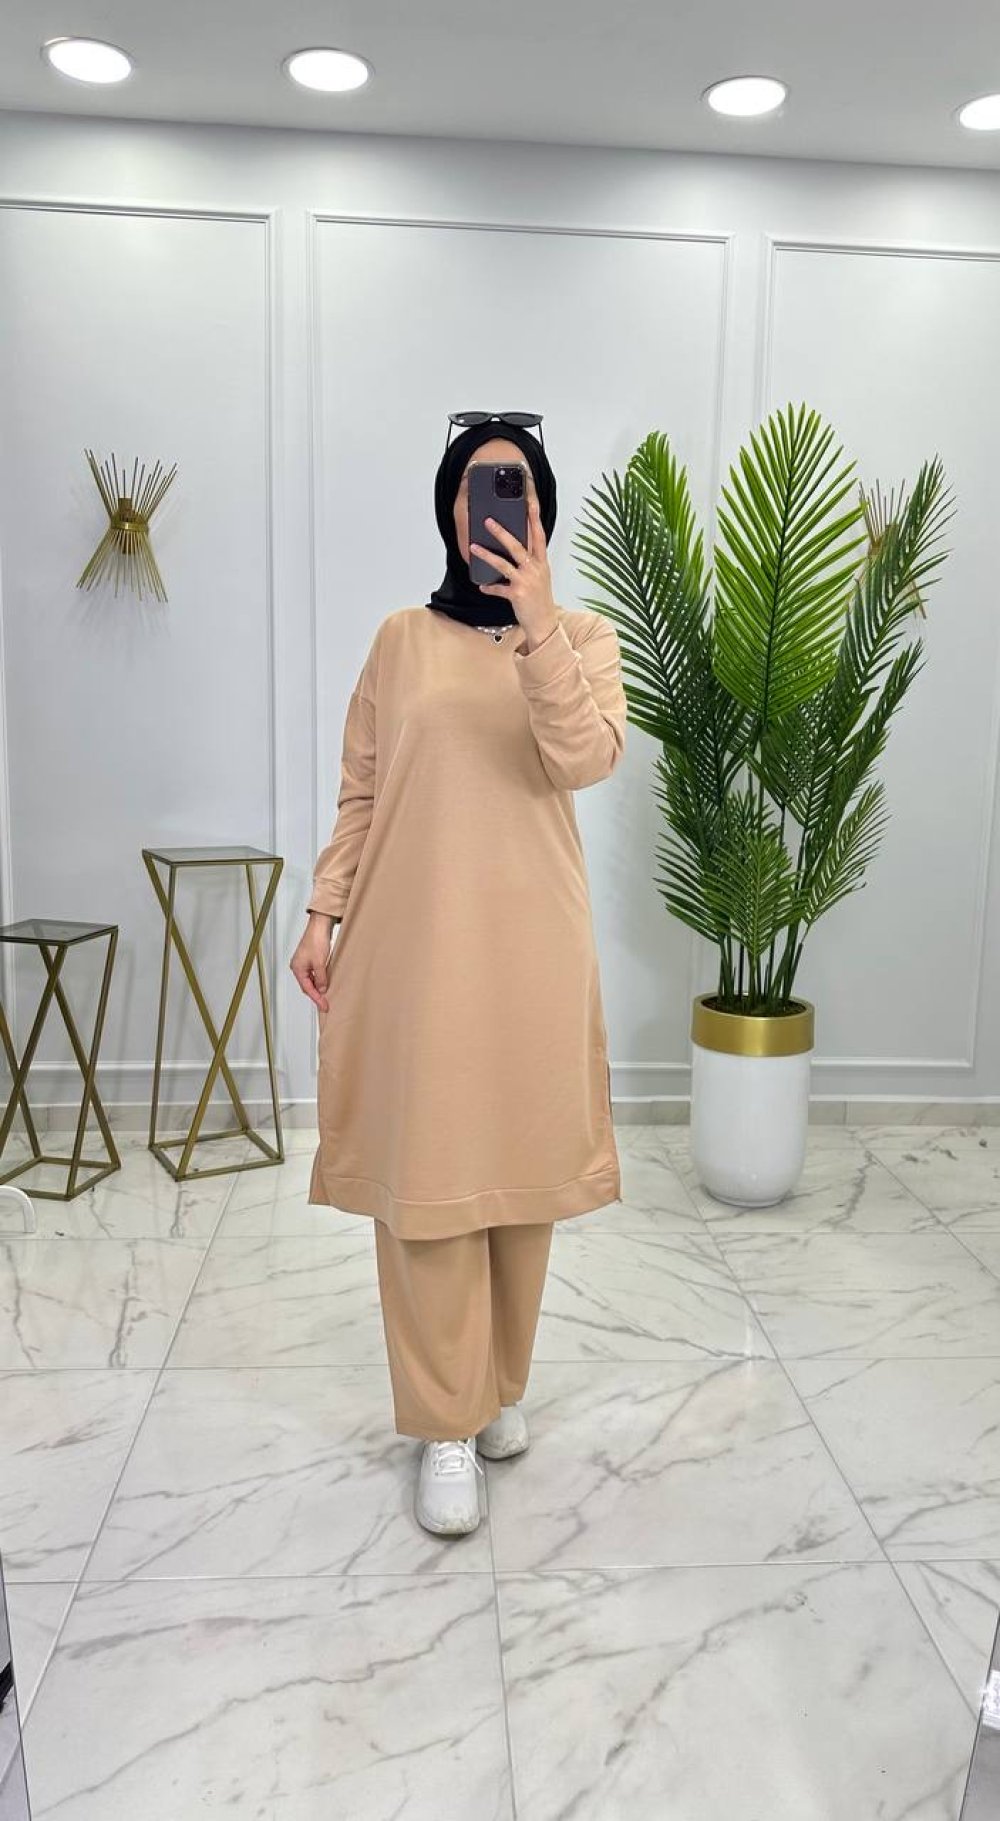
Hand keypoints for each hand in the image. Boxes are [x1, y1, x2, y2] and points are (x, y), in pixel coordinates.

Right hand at [290, 919, 334, 1011]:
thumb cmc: (316, 940)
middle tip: (326, 1004)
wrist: (320, 925)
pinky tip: (326, 982)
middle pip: (307, 985)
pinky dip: (320, 979)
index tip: (324, 1006)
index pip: (307, 988)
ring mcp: (304, 962)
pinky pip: (314, 973)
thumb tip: (322, 989)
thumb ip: (321, 978)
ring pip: (311, 980)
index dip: (316, 998)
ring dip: (318, 987)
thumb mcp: (320, 963)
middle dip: (316, 995)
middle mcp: (298, 966)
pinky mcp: (310, 958)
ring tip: (327, 996)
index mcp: (297, 968)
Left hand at [469, 495, 558, 646]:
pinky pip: (498, 588)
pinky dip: (489, 587)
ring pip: (503, 564)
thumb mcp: (541, 577)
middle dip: (501, 532)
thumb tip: (514, 549)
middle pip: (517, 545)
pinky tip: (482, 586)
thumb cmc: (541, 599)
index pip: (539, 535)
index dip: (534, 518)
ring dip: (487, 555)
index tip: (530, 503)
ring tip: (474, 547)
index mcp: (542, 563)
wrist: (544, 623)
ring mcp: (526, 581)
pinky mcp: (517, 594)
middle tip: (488, 521)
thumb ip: (531, 562)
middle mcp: (535, 569)